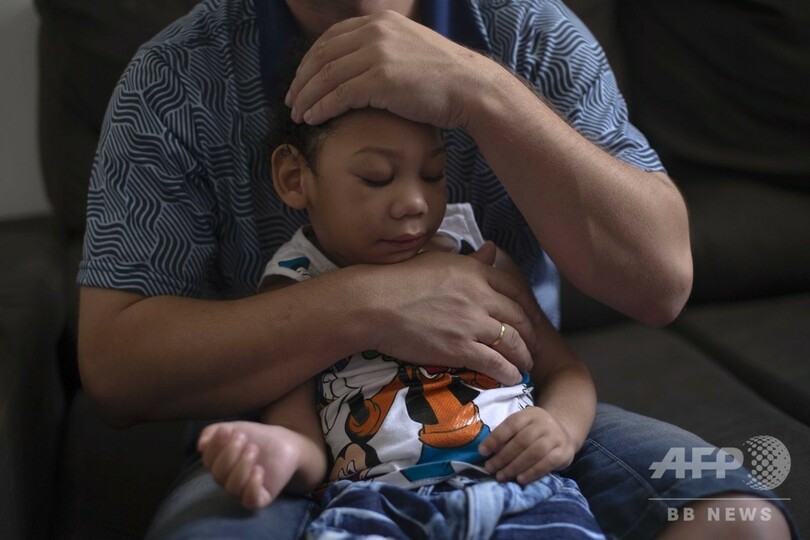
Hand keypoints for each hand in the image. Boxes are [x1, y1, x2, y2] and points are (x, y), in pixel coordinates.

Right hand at [198, 421, 305, 508]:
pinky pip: (250, 500)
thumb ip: (213, 432)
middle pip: (218, 474)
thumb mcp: (234, 428)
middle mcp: (228, 480)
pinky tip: (260, 470)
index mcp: (219, 465)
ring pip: (232, 488)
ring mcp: (243, 491)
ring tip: (254, 449)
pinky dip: (252, 485)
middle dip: (230, 454)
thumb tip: (200, 446)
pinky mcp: (260, 498)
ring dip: (242, 466)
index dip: (214, 446)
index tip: (227, 430)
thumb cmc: (258, 437)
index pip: (208, 461)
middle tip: (244, 439)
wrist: (286, 443)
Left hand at [286, 10, 487, 127]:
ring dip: (306, 97)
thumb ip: (384, 51)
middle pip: (323, 55)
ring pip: (326, 76)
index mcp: (381, 22)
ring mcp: (377, 54)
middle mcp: (376, 32)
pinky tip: (313, 118)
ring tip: (297, 113)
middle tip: (291, 100)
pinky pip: (338, 94)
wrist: (470, 88)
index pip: (332, 38)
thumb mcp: (410, 50)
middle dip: (302, 80)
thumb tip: (361, 68)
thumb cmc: (444, 78)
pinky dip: (321, 107)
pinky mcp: (380, 79)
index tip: (301, 79)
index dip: (311, 60)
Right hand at [358, 246, 539, 384]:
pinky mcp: (460, 348)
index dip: (526, 307)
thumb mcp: (437, 259)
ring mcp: (472, 323)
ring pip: (512, 342)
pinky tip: (512, 378)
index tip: (528, 318)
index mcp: (475, 272)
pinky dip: (509, 372)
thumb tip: (492, 248)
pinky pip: (496, 363)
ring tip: (525, 365)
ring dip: (524, 356)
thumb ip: (470, 259)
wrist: (374, 303)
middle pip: (519, 317)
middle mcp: (479, 295)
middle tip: (532, 345)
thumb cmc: (398, 279)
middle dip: (530, 334)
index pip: (514, 289)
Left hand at [477, 407, 575, 483]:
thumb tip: (487, 452)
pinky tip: (520, 479)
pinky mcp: (564, 452)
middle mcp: (544, 423)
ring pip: (534, 453)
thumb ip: (507, 436)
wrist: (564, 433)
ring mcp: (556, 437)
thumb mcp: (521, 427)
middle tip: (490, 468)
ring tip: (502, 476)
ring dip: (515, 466)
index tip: (482, 452)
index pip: (511, 424)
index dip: (495, 438)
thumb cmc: (534, 433)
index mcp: (530, 414)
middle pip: (521, 441)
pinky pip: (547, 463)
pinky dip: (532, 473)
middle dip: (503, 457)